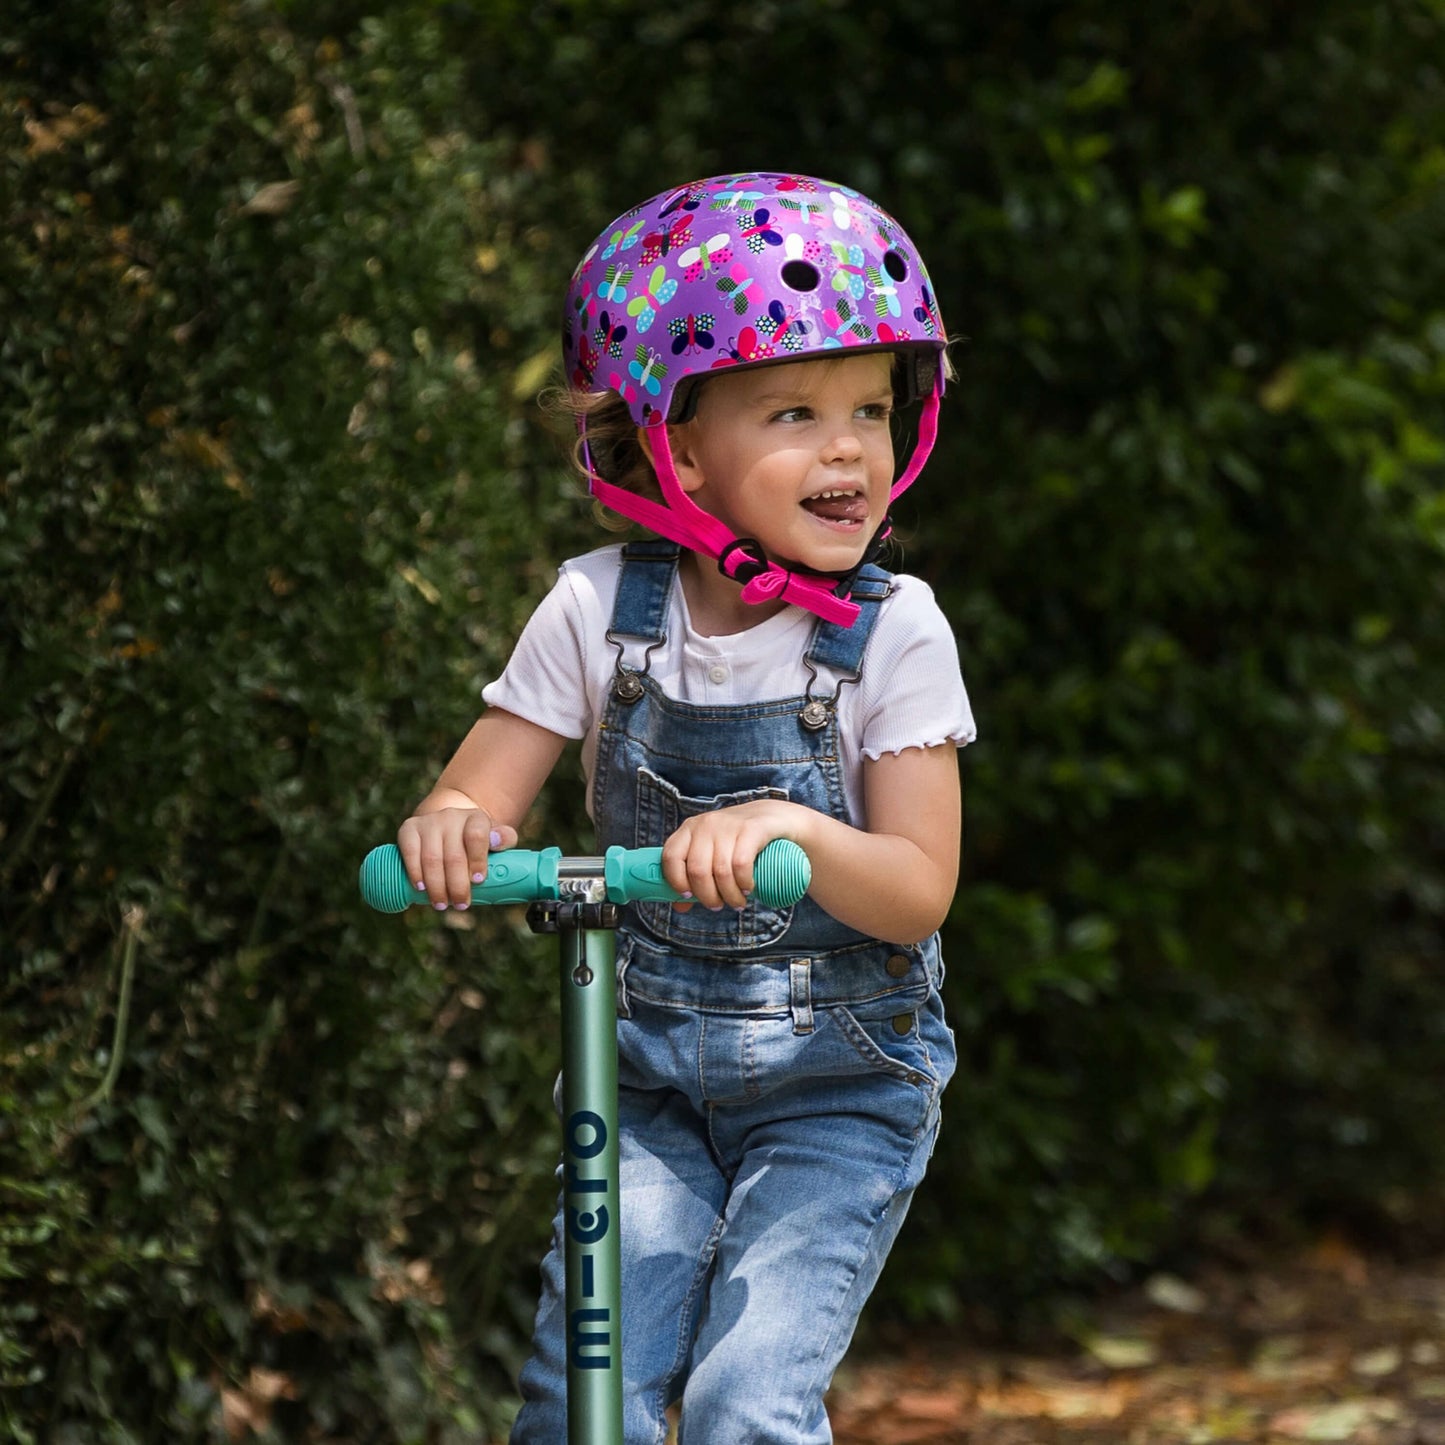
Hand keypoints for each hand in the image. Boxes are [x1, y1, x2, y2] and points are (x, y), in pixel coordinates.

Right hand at [397, 806, 518, 909]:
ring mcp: (429, 822)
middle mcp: (451, 816)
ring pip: (431, 858)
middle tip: (461, 904)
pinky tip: (421, 888)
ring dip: (437, 886)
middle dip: (457, 885)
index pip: (476, 836)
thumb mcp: (494, 837)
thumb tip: (497, 841)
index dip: (477, 860)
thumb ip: (504, 839)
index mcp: (475, 818)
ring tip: (442, 905)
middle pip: (453, 855)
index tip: (478, 881)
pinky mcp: (409, 828)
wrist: (449, 823)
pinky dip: (415, 873)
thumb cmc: (475, 839)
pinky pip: (409, 852)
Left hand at [660, 800, 808, 911]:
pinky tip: (747, 888)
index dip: (676, 881)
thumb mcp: (713, 852)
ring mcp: (729, 825)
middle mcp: (706, 824)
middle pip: (697, 870)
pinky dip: (743, 883)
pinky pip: (741, 864)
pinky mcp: (752, 829)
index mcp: (690, 829)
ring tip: (737, 903)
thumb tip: (680, 906)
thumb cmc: (739, 840)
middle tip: (718, 906)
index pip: (671, 856)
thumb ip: (696, 876)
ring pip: (721, 871)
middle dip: (707, 896)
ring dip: (729, 895)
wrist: (775, 816)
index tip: (689, 896)